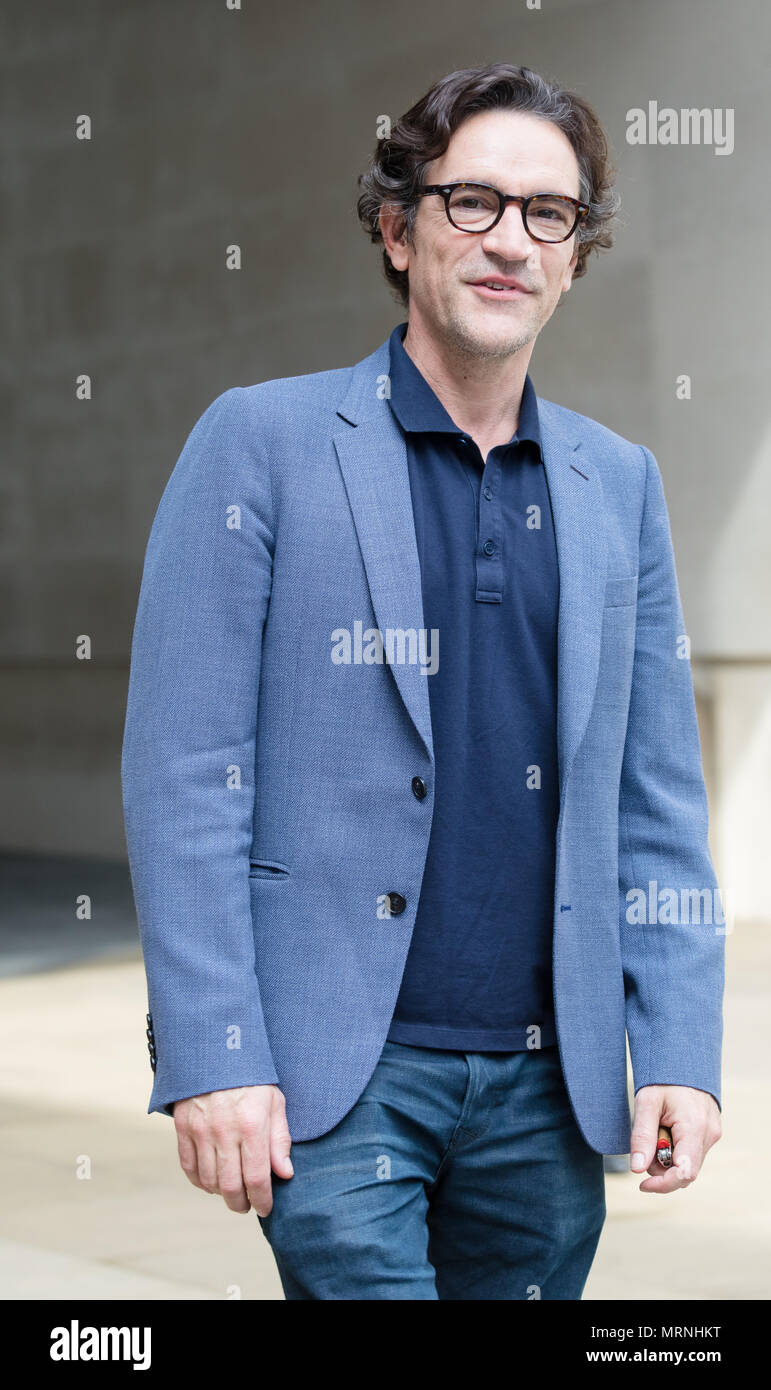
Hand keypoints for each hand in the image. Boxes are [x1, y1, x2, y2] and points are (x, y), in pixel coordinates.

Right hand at [173, 1084, 292, 1215]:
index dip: (262, 1200)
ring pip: (208, 1181)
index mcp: (252, 1125)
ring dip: (221, 1194)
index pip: (257, 1178)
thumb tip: (285, 1174)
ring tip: (231, 1192)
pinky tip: (211, 1181)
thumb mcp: (274, 1102)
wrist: (216, 1051)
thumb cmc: (251, 1078)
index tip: (266, 1208)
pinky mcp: (182, 1127)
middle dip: (241, 1204)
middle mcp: (224, 1130)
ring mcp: (200, 1130)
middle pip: (230, 1186)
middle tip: (247, 1205)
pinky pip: (188, 1167)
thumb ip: (279, 1140)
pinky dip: (200, 1181)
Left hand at [630, 1084, 721, 1193]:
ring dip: (667, 1158)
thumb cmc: (663, 1079)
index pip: (685, 1173)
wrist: (683, 1060)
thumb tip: (637, 1169)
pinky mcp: (711, 1134)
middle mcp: (709, 1134)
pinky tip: (667, 1131)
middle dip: (661, 1167)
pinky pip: (692, 1154)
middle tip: (646, 1143)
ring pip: (688, 1164)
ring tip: (658, 1130)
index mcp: (695, 1127)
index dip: (663, 1184)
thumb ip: (642, 1136)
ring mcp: (713, 1134)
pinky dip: (675, 1150)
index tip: (642, 1184)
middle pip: (685, 1173)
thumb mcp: (646, 1102)